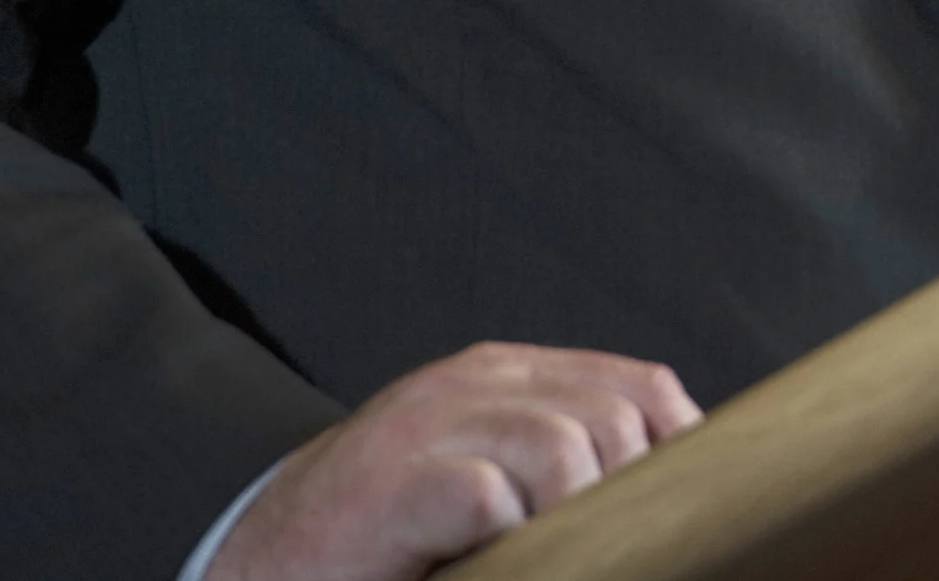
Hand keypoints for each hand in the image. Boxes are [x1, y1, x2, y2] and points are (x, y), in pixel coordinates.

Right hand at [212, 340, 703, 580]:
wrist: (258, 563)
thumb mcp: (492, 482)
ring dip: (571, 521)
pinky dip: (511, 542)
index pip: (642, 388)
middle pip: (615, 420)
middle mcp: (470, 385)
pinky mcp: (393, 486)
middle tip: (603, 551)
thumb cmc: (386, 541)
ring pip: (566, 449)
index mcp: (506, 377)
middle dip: (626, 497)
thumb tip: (674, 495)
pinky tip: (491, 564)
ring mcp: (427, 428)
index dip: (679, 451)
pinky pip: (492, 498)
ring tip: (544, 558)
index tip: (680, 514)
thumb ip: (565, 467)